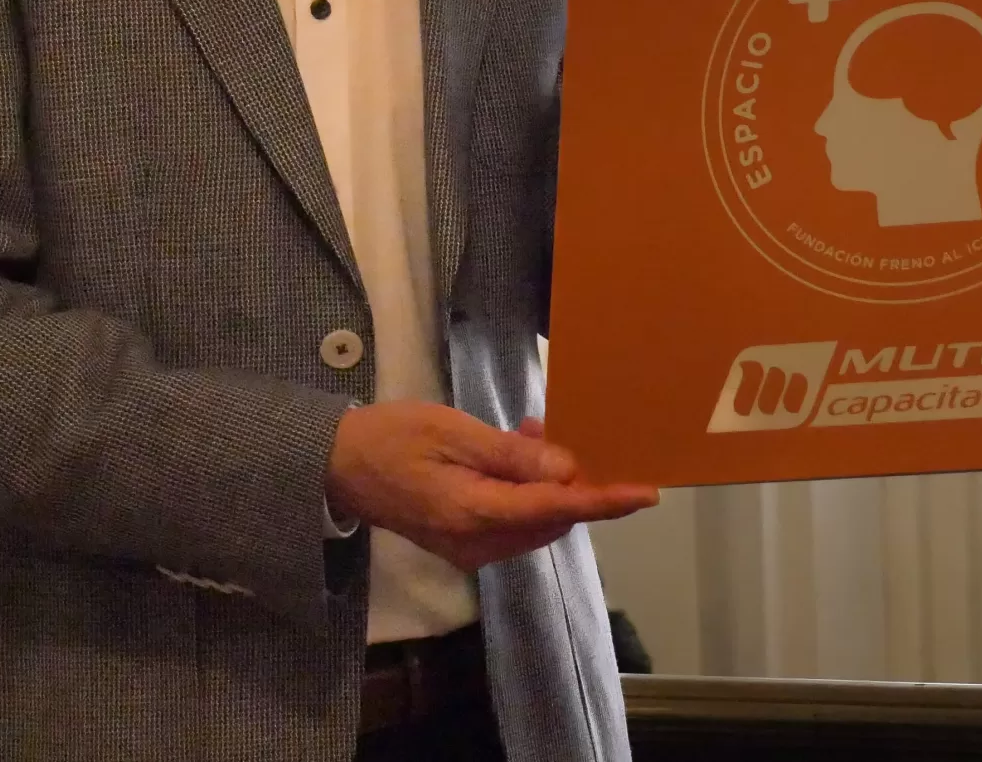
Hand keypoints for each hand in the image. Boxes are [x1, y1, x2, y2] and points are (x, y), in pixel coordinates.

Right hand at [325, 403, 657, 571]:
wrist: (336, 466)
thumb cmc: (393, 438)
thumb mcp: (455, 433)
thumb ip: (513, 457)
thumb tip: (567, 473)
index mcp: (475, 514)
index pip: (556, 509)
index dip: (604, 500)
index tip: (645, 492)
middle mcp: (477, 544)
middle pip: (552, 519)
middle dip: (571, 481)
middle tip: (553, 431)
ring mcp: (469, 550)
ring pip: (536, 522)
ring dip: (547, 483)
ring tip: (526, 434)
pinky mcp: (462, 544)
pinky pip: (513, 522)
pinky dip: (527, 492)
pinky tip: (512, 454)